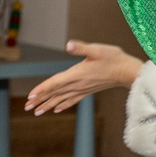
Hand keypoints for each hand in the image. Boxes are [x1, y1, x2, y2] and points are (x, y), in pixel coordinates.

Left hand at [24, 41, 139, 115]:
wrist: (128, 72)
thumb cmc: (114, 59)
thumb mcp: (98, 49)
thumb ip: (81, 48)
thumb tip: (69, 45)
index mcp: (76, 74)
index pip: (55, 83)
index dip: (42, 89)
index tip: (30, 96)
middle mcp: (78, 84)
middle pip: (55, 93)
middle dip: (40, 100)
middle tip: (26, 107)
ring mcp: (83, 89)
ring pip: (61, 99)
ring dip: (48, 105)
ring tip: (36, 111)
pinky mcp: (88, 91)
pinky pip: (72, 100)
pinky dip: (63, 104)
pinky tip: (57, 109)